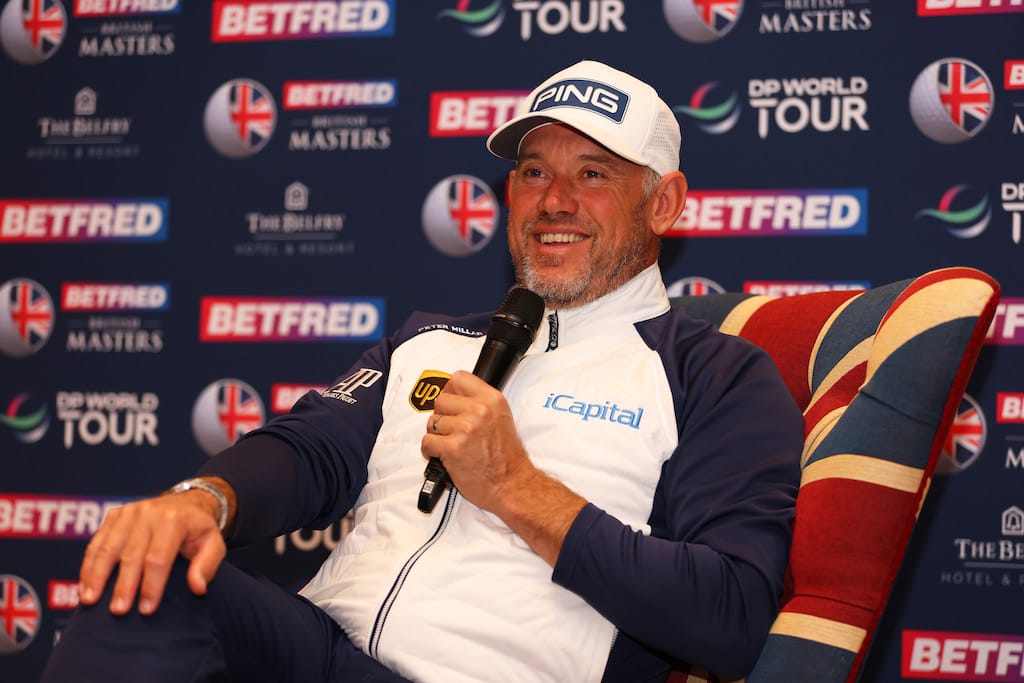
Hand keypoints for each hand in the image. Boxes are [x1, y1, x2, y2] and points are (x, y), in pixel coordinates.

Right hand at [78, 479, 231, 615]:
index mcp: (174, 520)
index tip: (146, 609)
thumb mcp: (213, 543)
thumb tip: (198, 588)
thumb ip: (208, 565)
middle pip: (132, 554)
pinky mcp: (114, 515)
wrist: (185, 503)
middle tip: (118, 611)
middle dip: (124, 585)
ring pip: (108, 548)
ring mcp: (129, 512)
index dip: (152, 585)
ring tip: (89, 600)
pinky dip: (88, 565)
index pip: (159, 558)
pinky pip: (97, 542)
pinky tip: (84, 586)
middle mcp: (148, 513)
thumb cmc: (197, 530)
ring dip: (97, 575)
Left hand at [422, 371, 585, 565]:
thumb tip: (452, 395)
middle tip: (454, 432)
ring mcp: (465, 428)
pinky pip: (426, 441)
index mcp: (492, 399)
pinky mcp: (452, 448)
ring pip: (432, 422)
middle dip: (442, 417)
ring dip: (437, 436)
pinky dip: (431, 452)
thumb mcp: (501, 418)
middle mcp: (480, 410)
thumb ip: (480, 403)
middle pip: (440, 400)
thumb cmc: (505, 457)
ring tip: (453, 446)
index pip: (458, 378)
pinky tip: (445, 457)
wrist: (512, 485)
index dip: (450, 391)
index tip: (451, 405)